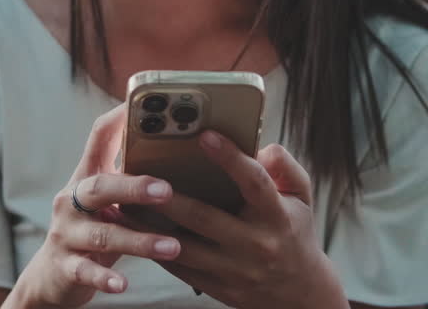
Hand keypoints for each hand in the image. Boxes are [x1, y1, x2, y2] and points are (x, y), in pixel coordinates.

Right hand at [7, 104, 183, 307]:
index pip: (99, 137)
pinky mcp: (65, 266)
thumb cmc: (94, 232)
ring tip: (172, 246)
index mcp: (87, 178)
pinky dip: (104, 277)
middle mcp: (72, 200)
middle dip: (134, 187)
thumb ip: (134, 182)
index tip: (147, 106)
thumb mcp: (110, 204)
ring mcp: (66, 233)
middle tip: (168, 190)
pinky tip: (123, 283)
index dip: (120, 119)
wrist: (51, 278)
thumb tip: (185, 156)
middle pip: (101, 186)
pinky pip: (86, 270)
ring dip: (139, 239)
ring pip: (102, 232)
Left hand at [151, 132, 347, 308]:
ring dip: (150, 227)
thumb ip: (284, 166)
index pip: (254, 182)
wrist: (300, 295)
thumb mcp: (302, 197)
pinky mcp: (218, 289)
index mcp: (277, 216)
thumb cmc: (294, 233)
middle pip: (205, 218)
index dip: (230, 157)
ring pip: (184, 248)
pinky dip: (156, 249)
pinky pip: (180, 268)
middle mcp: (255, 244)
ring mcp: (235, 271)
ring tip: (125, 203)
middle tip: (142, 174)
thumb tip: (258, 146)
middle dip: (170, 197)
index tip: (204, 135)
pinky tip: (136, 230)